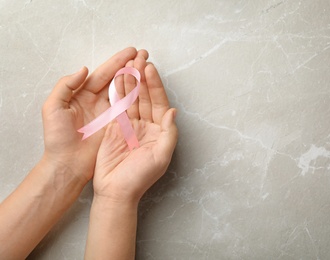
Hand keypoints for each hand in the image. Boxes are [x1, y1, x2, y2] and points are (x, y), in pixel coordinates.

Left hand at [41, 47, 137, 182]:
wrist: (67, 164)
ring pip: (124, 91)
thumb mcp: (53, 108)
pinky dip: (137, 96)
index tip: (131, 51)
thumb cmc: (57, 138)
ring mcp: (107, 112)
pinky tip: (145, 87)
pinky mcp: (115, 124)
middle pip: (116, 79)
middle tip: (144, 54)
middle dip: (130, 66)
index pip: (102, 74)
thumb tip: (84, 69)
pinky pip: (128, 107)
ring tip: (147, 66)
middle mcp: (96, 100)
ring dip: (136, 78)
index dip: (116, 62)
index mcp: (82, 94)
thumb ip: (65, 86)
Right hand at [93, 51, 177, 202]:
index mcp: (159, 131)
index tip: (150, 68)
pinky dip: (117, 93)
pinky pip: (117, 107)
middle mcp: (146, 126)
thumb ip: (168, 133)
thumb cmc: (140, 178)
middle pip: (145, 97)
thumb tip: (173, 111)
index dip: (155, 85)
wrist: (115, 191)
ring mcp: (130, 126)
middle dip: (143, 78)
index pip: (159, 103)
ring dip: (130, 81)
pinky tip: (117, 79)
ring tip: (128, 63)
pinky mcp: (115, 128)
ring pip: (131, 99)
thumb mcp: (160, 157)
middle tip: (139, 59)